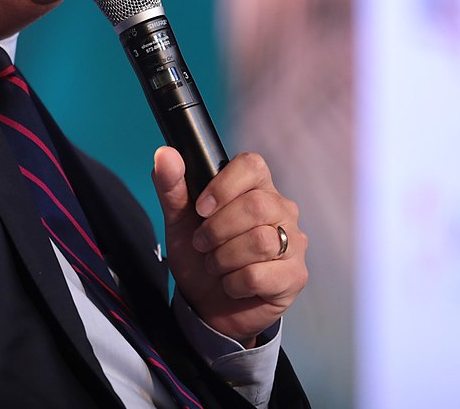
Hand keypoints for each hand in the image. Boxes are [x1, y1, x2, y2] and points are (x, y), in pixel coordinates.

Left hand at [152, 148, 307, 345]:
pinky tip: (231, 284)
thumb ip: (172, 186)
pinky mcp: (295, 276)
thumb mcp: (178, 220)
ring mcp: (294, 242)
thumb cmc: (199, 255)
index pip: (252, 165)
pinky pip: (261, 274)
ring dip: (223, 258)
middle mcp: (282, 209)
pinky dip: (234, 283)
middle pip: (256, 205)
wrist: (206, 305)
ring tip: (215, 265)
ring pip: (260, 240)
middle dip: (217, 229)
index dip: (223, 186)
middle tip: (201, 244)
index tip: (200, 209)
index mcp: (256, 187)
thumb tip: (165, 154)